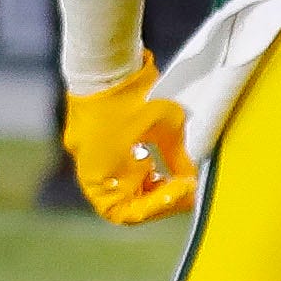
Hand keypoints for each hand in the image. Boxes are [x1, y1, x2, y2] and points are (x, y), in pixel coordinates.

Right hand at [64, 64, 196, 224]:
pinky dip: (139, 172)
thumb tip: (190, 178)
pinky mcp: (95, 144)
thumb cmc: (134, 98)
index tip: (185, 189)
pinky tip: (158, 164)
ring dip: (150, 187)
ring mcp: (91, 158)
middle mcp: (91, 172)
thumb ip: (178, 157)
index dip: (159, 207)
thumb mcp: (167, 128)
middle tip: (186, 189)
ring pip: (121, 187)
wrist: (107, 67)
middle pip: (125, 203)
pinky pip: (116, 169)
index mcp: (100, 176)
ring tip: (178, 178)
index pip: (127, 213)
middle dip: (158, 200)